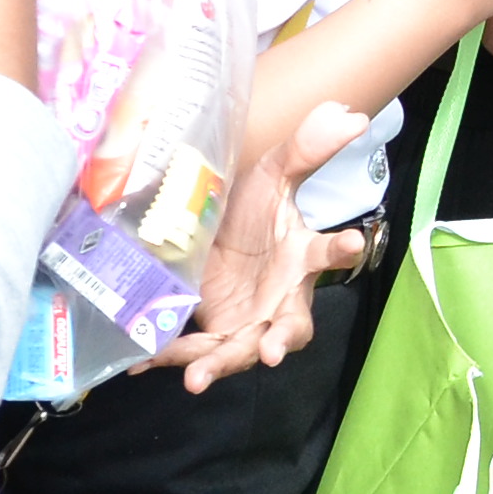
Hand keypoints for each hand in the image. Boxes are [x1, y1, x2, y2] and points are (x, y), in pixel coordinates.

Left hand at [170, 102, 375, 387]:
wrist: (220, 231)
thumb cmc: (257, 209)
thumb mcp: (275, 174)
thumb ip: (308, 148)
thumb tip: (350, 114)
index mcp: (301, 258)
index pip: (330, 253)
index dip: (342, 250)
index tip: (352, 243)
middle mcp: (280, 299)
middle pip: (291, 326)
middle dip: (283, 341)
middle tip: (274, 352)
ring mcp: (247, 322)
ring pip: (239, 350)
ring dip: (219, 364)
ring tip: (196, 378)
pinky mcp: (213, 333)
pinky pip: (192, 351)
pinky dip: (169, 356)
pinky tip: (140, 362)